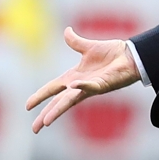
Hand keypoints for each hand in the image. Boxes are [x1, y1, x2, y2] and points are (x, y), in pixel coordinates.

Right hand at [26, 27, 140, 133]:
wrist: (131, 54)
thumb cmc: (112, 53)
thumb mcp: (89, 47)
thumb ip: (76, 41)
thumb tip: (67, 30)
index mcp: (73, 77)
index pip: (53, 88)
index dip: (40, 96)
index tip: (28, 106)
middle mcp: (79, 85)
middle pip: (58, 102)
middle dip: (46, 114)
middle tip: (35, 128)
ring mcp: (90, 87)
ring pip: (70, 100)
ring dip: (58, 109)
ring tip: (46, 121)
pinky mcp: (102, 84)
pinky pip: (90, 86)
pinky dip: (82, 86)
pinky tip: (73, 87)